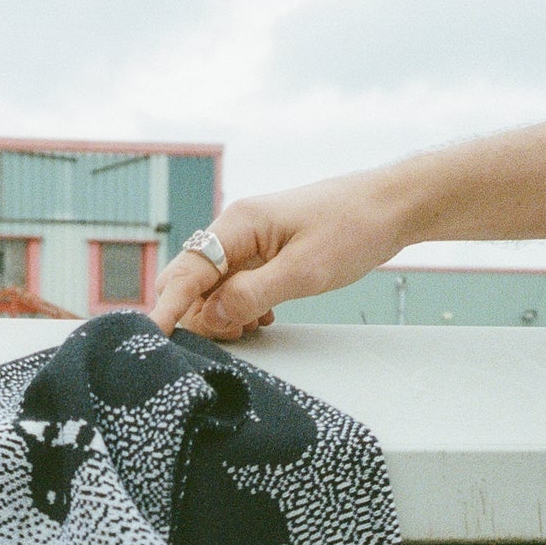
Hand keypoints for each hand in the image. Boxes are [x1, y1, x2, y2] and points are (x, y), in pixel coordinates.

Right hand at [150, 171, 409, 339]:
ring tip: (252, 327)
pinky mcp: (265, 251)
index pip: (187, 272)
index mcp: (238, 225)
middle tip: (226, 338)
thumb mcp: (303, 272)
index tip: (153, 339)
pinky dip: (240, 307)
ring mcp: (250, 240)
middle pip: (192, 279)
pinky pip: (236, 284)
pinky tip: (262, 319)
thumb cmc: (353, 229)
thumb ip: (251, 295)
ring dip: (222, 314)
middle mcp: (236, 229)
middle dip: (197, 315)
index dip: (167, 308)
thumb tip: (210, 317)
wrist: (392, 205)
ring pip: (214, 286)